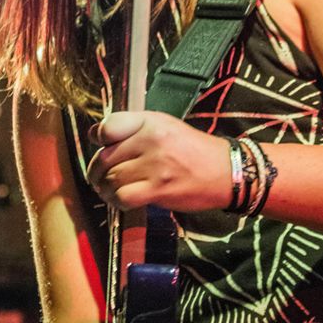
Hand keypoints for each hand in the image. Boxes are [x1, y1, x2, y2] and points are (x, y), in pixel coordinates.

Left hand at [86, 110, 230, 212]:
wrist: (225, 171)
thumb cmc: (193, 149)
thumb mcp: (165, 126)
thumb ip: (134, 128)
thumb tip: (99, 136)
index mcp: (150, 122)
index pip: (108, 127)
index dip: (98, 138)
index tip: (99, 146)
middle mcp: (150, 141)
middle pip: (105, 158)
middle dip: (97, 171)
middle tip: (99, 178)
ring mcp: (154, 166)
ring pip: (111, 179)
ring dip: (106, 188)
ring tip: (110, 190)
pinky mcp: (158, 189)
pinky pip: (123, 197)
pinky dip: (117, 201)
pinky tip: (122, 199)